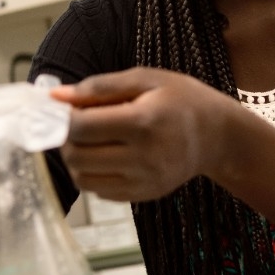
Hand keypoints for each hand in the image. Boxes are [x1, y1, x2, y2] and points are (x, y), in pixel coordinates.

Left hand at [51, 67, 232, 201]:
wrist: (217, 136)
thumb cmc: (181, 100)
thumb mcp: (145, 79)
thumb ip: (99, 86)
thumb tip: (56, 96)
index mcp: (143, 122)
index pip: (82, 127)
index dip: (63, 117)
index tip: (63, 109)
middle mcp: (143, 157)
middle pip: (77, 156)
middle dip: (66, 139)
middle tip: (75, 124)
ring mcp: (144, 181)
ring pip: (83, 178)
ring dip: (75, 159)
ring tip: (89, 140)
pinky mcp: (144, 195)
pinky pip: (99, 191)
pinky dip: (92, 173)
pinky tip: (106, 155)